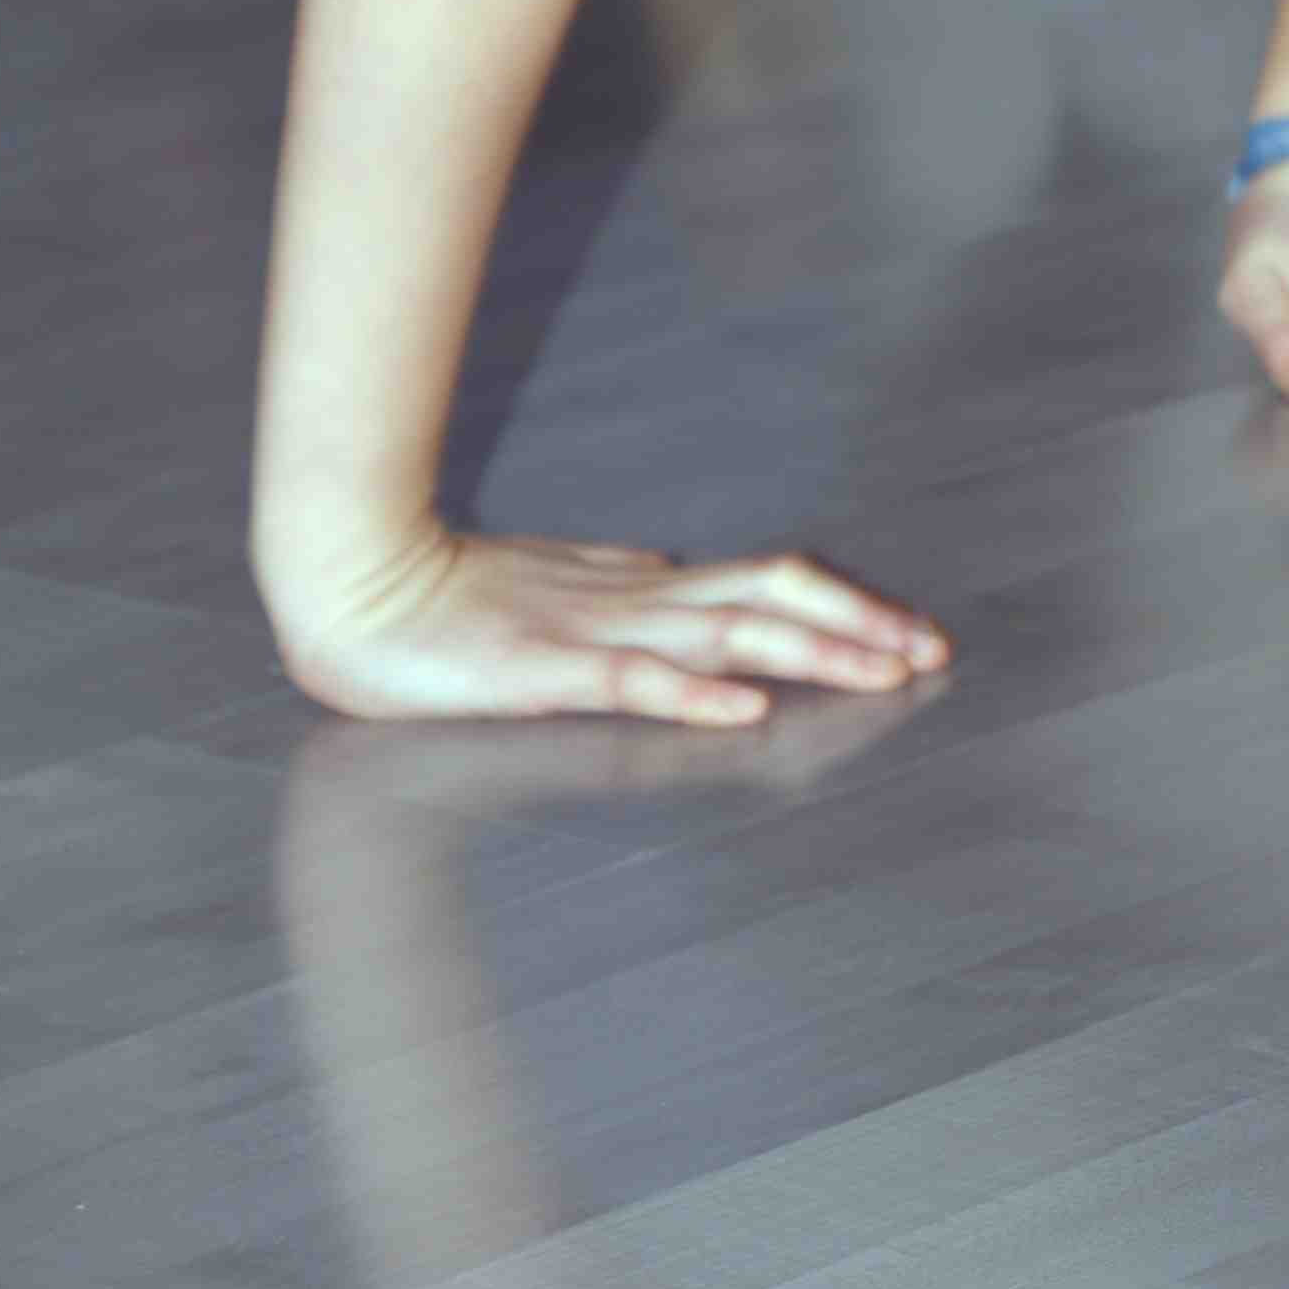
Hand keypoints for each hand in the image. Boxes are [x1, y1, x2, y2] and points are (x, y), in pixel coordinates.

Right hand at [266, 517, 948, 730]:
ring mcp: (594, 631)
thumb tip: (692, 586)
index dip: (847, 607)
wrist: (357, 578)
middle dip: (858, 625)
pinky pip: (632, 681)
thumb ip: (629, 593)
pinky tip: (745, 710)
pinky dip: (695, 694)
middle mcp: (638, 600)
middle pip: (772, 599)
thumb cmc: (450, 596)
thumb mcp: (562, 589)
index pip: (769, 587)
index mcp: (644, 585)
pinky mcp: (543, 669)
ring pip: (725, 636)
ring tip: (879, 672)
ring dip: (808, 655)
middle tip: (930, 653)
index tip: (912, 635)